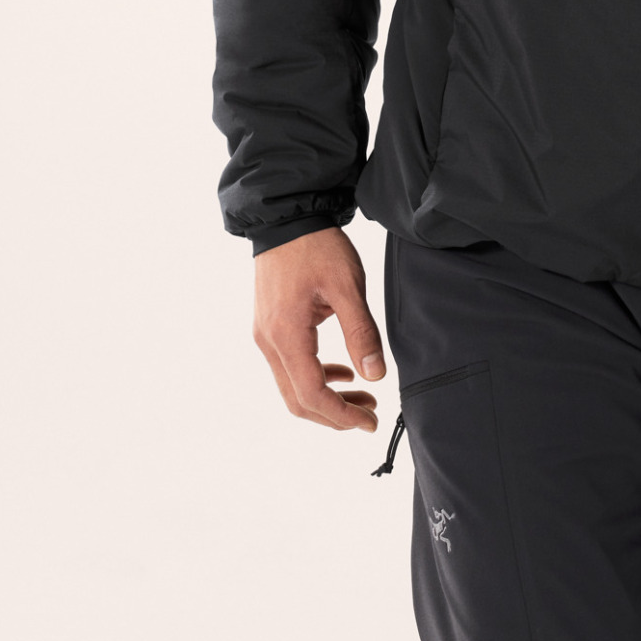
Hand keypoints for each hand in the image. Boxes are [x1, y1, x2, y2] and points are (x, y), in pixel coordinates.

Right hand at [252, 227, 385, 431]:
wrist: (287, 218)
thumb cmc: (316, 246)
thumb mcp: (347, 285)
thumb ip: (361, 332)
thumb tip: (375, 375)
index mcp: (286, 334)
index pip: (311, 394)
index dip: (341, 415)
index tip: (369, 422)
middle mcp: (269, 342)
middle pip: (297, 399)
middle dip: (334, 414)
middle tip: (369, 414)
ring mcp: (265, 335)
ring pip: (291, 386)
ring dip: (326, 397)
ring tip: (362, 394)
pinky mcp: (269, 326)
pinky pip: (289, 366)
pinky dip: (315, 377)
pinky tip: (342, 370)